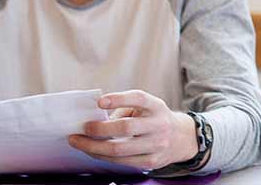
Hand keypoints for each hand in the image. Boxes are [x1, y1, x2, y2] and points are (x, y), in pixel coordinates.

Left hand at [67, 90, 198, 170]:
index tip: (100, 102)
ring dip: (93, 146)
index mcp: (156, 107)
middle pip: (126, 128)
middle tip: (82, 128)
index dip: (119, 99)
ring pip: (119, 149)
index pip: (139, 99)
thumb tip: (96, 120)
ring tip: (79, 142)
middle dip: (99, 129)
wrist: (181, 138)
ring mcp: (157, 145)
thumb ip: (123, 109)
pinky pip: (121, 161)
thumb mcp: (145, 108)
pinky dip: (103, 156)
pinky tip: (93, 151)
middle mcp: (159, 125)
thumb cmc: (154, 119)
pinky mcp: (151, 162)